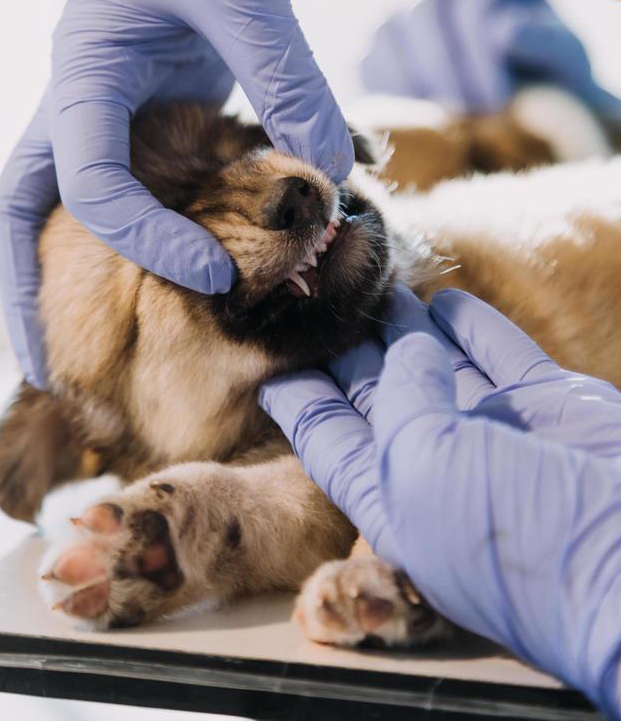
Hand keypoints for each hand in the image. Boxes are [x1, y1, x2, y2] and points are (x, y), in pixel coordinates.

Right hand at [0, 0, 352, 385]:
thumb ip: (287, 77)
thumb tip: (334, 179)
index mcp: (82, 67)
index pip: (86, 181)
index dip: (143, 243)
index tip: (216, 279)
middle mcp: (97, 93)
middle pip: (36, 204)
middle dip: (32, 287)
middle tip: (45, 371)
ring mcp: (139, 100)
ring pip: (103, 199)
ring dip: (113, 269)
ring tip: (122, 345)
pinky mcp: (186, 101)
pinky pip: (179, 175)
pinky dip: (194, 222)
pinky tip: (224, 262)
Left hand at [260, 287, 620, 714]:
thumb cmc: (513, 534)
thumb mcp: (424, 463)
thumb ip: (402, 396)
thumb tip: (408, 345)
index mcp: (393, 498)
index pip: (326, 437)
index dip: (297, 394)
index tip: (269, 351)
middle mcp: (440, 467)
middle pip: (379, 394)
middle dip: (351, 348)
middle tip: (321, 296)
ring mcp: (497, 434)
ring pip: (439, 367)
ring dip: (407, 328)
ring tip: (375, 286)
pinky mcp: (550, 407)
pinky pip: (500, 354)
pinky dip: (472, 324)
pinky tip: (444, 298)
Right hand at [360, 0, 620, 119]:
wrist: (524, 109)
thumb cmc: (552, 79)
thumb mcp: (565, 61)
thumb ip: (546, 42)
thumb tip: (503, 30)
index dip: (478, 51)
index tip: (496, 100)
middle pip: (421, 10)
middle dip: (442, 70)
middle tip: (466, 116)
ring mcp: (405, 17)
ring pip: (386, 33)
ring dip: (411, 83)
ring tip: (442, 124)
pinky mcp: (380, 51)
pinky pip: (368, 62)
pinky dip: (387, 92)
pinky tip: (418, 123)